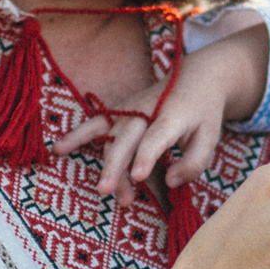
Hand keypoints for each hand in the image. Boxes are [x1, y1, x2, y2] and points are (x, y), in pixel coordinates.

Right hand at [52, 32, 265, 204]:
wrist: (195, 77)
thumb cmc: (203, 113)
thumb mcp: (211, 136)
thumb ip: (194, 162)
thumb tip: (169, 182)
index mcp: (172, 116)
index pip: (156, 137)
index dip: (146, 156)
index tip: (138, 176)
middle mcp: (147, 110)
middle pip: (126, 139)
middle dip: (116, 165)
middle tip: (107, 191)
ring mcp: (130, 109)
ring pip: (111, 137)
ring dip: (104, 163)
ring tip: (100, 188)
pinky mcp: (119, 111)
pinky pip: (96, 124)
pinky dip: (77, 135)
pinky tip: (59, 149)